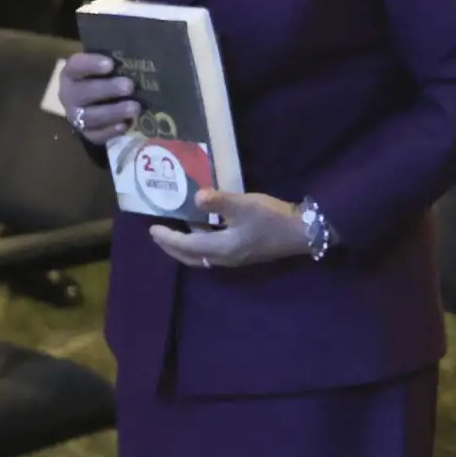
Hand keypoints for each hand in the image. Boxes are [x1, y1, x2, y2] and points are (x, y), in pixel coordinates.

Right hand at [57, 52, 141, 143]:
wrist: (98, 99)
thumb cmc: (108, 75)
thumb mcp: (108, 63)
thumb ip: (119, 58)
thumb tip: (146, 47)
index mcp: (72, 73)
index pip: (75, 66)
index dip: (90, 64)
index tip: (110, 64)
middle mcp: (69, 94)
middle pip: (82, 93)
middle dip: (106, 89)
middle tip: (129, 86)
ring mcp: (76, 115)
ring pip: (90, 116)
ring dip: (113, 112)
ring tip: (135, 107)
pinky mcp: (86, 132)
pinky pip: (95, 135)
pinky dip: (110, 132)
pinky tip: (125, 125)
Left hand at [149, 191, 307, 267]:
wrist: (303, 233)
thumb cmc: (273, 218)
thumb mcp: (246, 205)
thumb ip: (219, 201)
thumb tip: (196, 197)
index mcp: (221, 247)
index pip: (186, 244)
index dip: (167, 237)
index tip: (152, 229)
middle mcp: (224, 258)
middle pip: (190, 257)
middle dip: (172, 247)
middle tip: (158, 236)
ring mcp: (235, 258)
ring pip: (201, 257)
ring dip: (185, 248)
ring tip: (177, 235)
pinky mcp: (245, 254)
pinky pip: (213, 254)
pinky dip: (200, 247)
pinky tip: (205, 234)